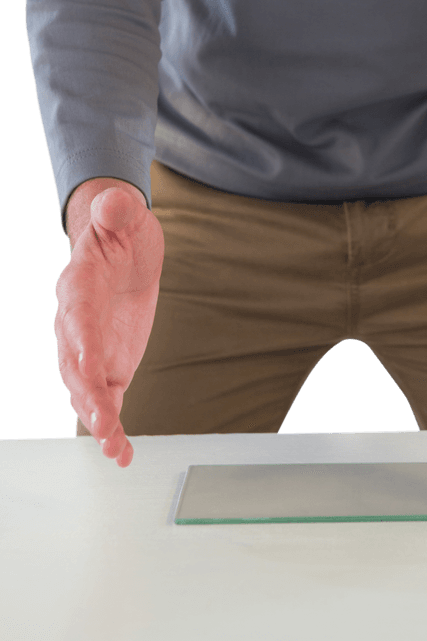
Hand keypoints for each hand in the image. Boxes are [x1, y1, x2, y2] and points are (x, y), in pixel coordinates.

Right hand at [54, 186, 164, 466]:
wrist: (119, 247)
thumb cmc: (120, 228)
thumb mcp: (123, 212)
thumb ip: (117, 209)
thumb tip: (115, 202)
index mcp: (79, 283)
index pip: (76, 313)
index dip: (81, 339)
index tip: (91, 365)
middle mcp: (77, 321)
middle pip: (74, 360)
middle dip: (86, 391)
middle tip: (103, 418)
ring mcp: (90, 347)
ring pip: (85, 389)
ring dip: (97, 417)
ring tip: (113, 445)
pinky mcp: (108, 365)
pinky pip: (106, 399)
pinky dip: (113, 427)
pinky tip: (123, 454)